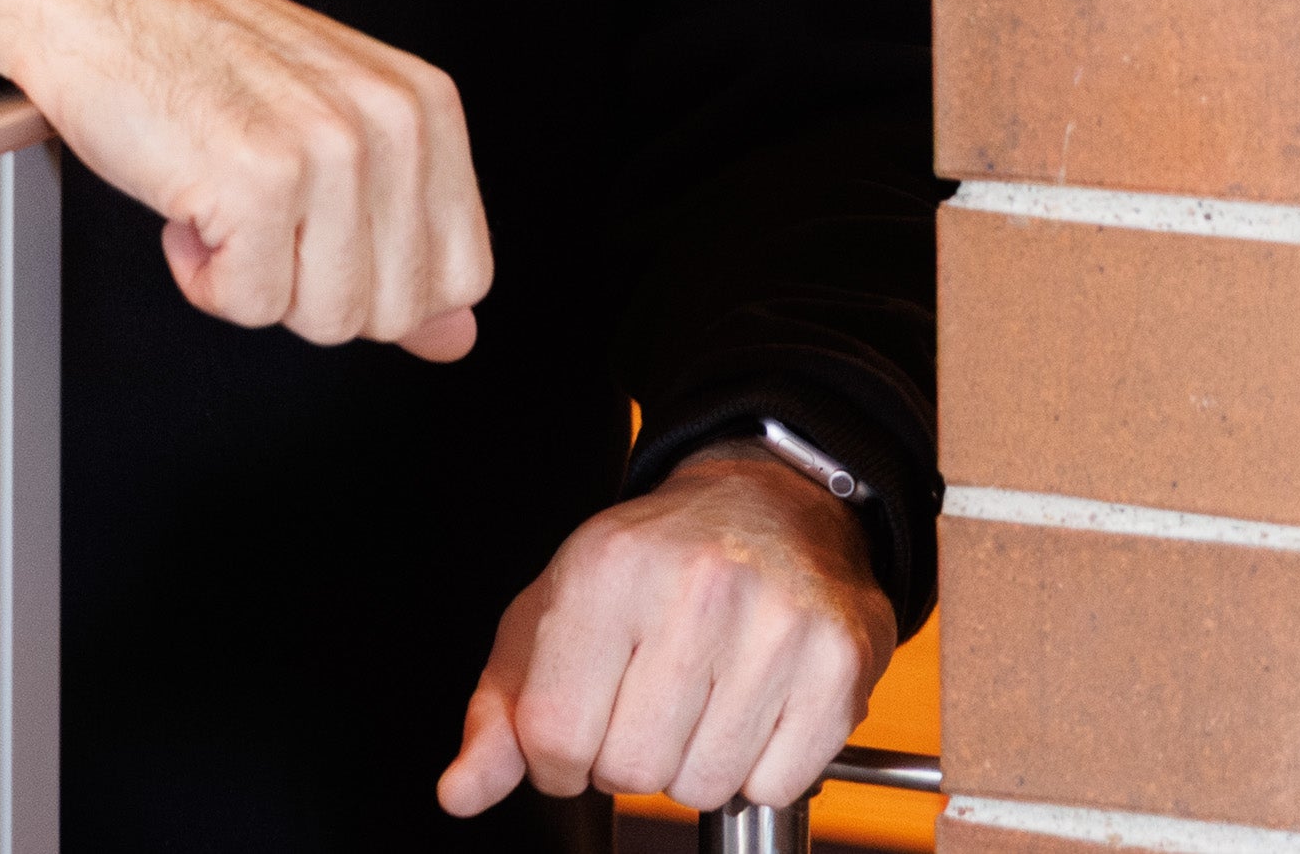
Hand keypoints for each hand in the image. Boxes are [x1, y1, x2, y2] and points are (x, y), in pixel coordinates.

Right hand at [0, 0, 486, 351]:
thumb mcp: (325, 130)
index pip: (462, 274)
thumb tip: (453, 338)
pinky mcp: (257, 181)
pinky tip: (188, 201)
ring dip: (253, 280)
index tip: (318, 232)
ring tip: (222, 197)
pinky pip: (247, 304)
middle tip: (261, 211)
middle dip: (312, 288)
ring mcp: (328, 150)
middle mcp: (390, 122)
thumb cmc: (192, 53)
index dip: (376, 283)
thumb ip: (401, 237)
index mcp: (423, 104)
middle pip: (395, 311)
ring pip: (327, 318)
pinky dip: (202, 275)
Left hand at [436, 451, 894, 819]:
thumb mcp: (549, 615)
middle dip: (626, 760)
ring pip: (703, 785)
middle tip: (646, 705)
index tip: (575, 737)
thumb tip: (461, 792)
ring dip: (692, 766)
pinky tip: (751, 708)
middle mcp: (694, 589)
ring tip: (701, 701)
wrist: (768, 506)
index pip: (553, 734)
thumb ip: (500, 713)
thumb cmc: (649, 566)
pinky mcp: (838, 664)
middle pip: (630, 768)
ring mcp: (775, 626)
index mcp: (604, 571)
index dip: (556, 762)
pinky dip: (757, 769)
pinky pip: (775, 785)